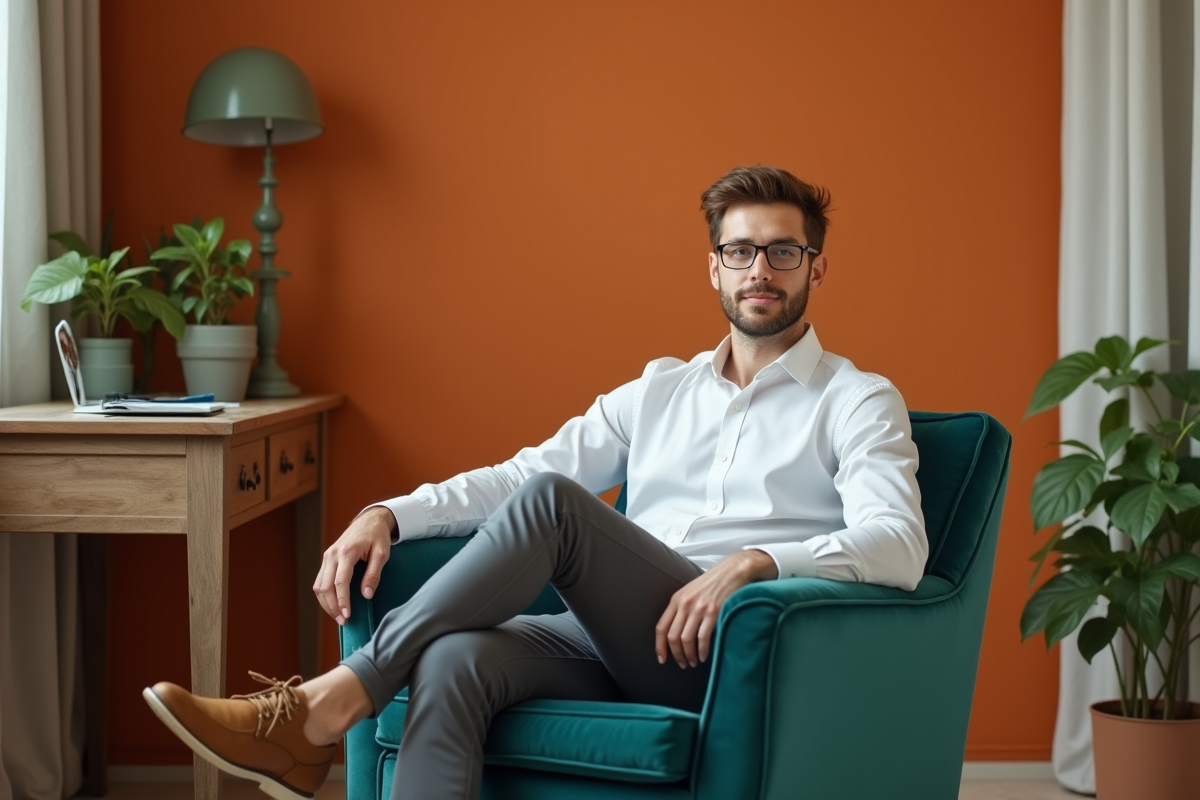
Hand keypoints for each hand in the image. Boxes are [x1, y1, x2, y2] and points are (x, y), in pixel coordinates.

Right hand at [314, 506, 394, 624]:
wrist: (369, 520)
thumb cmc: (377, 536)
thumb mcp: (382, 553)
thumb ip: (374, 574)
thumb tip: (366, 595)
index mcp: (346, 552)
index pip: (340, 582)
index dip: (342, 601)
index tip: (347, 615)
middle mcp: (332, 555)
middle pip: (325, 587)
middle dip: (333, 606)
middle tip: (344, 621)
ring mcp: (327, 557)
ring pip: (318, 586)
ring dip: (326, 604)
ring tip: (338, 616)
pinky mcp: (326, 560)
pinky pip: (319, 581)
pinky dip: (324, 595)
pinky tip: (333, 605)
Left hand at [654, 549, 776, 667]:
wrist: (732, 571)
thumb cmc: (712, 583)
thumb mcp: (690, 591)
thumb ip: (681, 608)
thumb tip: (675, 631)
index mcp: (676, 599)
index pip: (661, 627)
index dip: (659, 646)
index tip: (662, 659)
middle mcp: (685, 604)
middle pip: (672, 636)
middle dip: (676, 655)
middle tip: (682, 664)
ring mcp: (699, 608)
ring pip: (686, 639)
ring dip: (688, 655)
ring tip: (692, 662)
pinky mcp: (713, 612)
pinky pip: (703, 638)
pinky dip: (701, 651)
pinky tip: (703, 657)